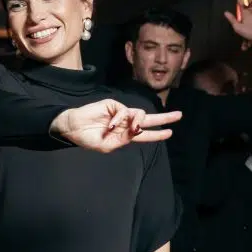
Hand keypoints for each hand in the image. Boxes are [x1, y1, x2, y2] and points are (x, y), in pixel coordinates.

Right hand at [50, 100, 180, 150]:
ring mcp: (119, 113)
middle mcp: (125, 123)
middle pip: (148, 119)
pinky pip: (124, 111)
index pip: (144, 134)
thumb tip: (137, 130)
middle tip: (179, 116)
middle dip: (164, 118)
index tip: (170, 132)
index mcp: (124, 135)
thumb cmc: (87, 139)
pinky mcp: (113, 105)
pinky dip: (120, 119)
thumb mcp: (107, 146)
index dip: (157, 134)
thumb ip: (123, 140)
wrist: (72, 128)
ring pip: (139, 114)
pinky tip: (111, 125)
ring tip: (133, 129)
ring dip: (139, 122)